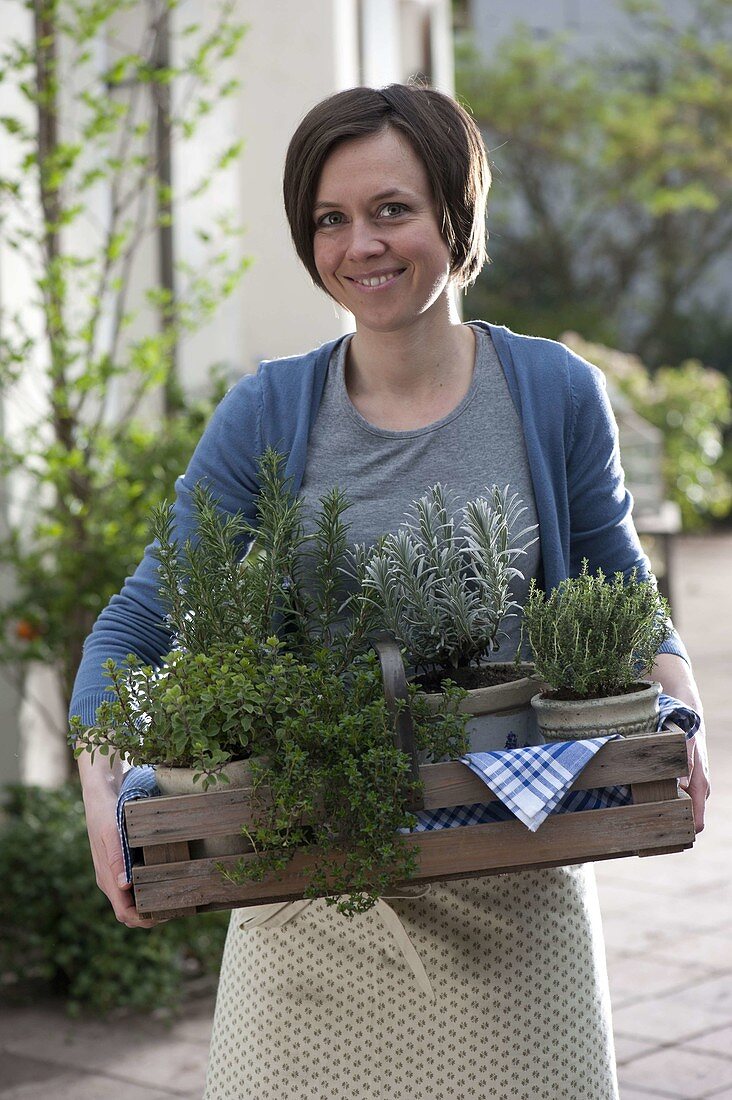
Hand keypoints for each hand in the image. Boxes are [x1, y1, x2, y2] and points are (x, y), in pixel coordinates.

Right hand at [82, 785, 156, 928]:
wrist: (99, 797)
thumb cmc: (106, 813)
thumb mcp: (112, 833)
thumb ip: (116, 859)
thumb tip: (124, 886)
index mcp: (106, 876)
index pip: (123, 912)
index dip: (142, 920)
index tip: (164, 916)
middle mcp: (108, 879)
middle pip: (126, 912)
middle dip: (147, 917)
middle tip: (173, 911)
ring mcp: (112, 874)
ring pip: (128, 902)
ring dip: (146, 907)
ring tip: (170, 901)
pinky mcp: (116, 866)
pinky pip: (129, 888)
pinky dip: (143, 893)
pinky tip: (160, 884)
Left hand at [650, 652, 709, 833]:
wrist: (687, 714)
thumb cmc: (687, 731)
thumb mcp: (686, 744)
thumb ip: (686, 764)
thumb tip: (682, 785)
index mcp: (700, 785)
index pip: (697, 823)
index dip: (682, 834)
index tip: (661, 838)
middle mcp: (697, 790)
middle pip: (685, 820)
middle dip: (667, 825)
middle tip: (640, 829)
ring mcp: (690, 786)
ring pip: (677, 808)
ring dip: (661, 811)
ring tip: (636, 814)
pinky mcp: (682, 780)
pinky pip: (673, 797)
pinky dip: (660, 800)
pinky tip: (640, 798)